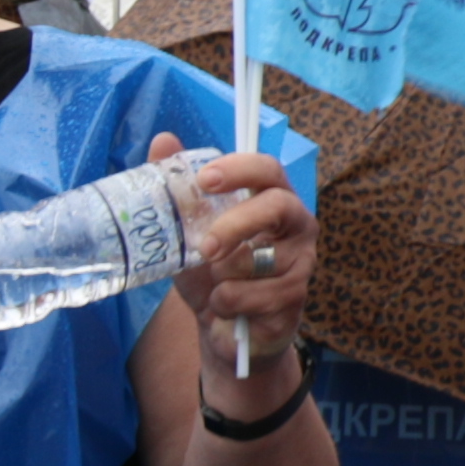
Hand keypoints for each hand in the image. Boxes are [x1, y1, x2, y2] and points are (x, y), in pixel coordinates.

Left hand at [146, 135, 312, 357]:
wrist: (221, 326)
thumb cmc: (210, 271)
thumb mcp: (187, 230)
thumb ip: (178, 188)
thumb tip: (162, 139)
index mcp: (272, 197)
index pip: (268, 169)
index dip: (240, 169)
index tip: (206, 179)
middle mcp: (296, 223)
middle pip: (275, 206)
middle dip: (235, 224)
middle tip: (203, 248)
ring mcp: (302, 260)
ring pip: (257, 260)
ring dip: (222, 277)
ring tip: (217, 284)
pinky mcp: (296, 296)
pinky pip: (252, 296)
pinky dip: (227, 303)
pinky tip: (227, 306)